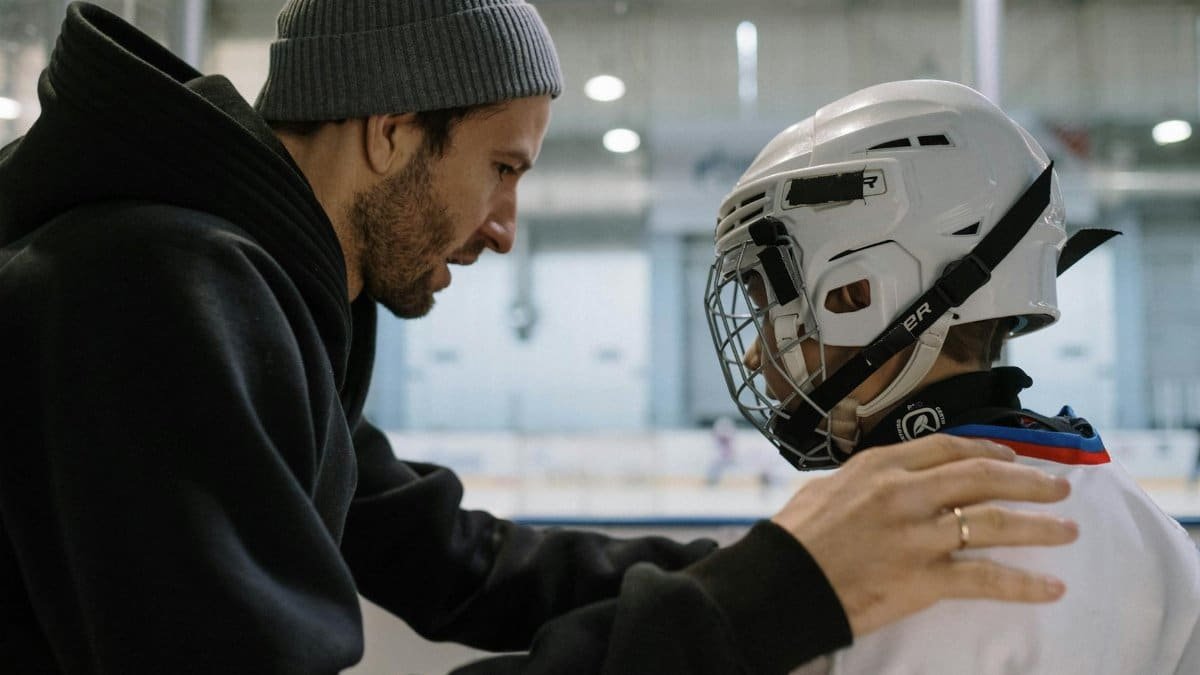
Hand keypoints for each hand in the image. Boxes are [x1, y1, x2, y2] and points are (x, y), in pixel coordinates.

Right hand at [770, 434, 1077, 637]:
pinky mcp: (923, 578)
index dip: (987, 451)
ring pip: (993, 522)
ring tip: (1068, 530)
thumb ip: (861, 480)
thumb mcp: (823, 489)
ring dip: (1038, 526)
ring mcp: (917, 535)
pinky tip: (1050, 588)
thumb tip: (883, 480)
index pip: (947, 448)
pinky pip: (984, 578)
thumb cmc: (795, 538)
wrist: (782, 583)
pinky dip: (1023, 584)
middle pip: (982, 476)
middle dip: (1028, 481)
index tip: (1011, 457)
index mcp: (880, 468)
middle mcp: (905, 494)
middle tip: (1058, 487)